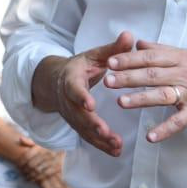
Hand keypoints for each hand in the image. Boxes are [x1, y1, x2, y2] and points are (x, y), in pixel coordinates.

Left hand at [13, 140, 59, 183]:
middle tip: (21, 173)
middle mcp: (46, 154)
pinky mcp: (56, 168)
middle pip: (32, 164)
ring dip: (30, 175)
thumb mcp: (38, 143)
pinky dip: (38, 178)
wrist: (62, 153)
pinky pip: (45, 174)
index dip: (21, 162)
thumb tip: (20, 138)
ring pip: (37, 171)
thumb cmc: (46, 149)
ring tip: (26, 177)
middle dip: (25, 170)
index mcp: (40, 147)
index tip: (18, 165)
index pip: (27, 156)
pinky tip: (33, 179)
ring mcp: (52, 161)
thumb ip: (29, 141)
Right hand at [38, 31, 136, 155]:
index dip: (81, 97)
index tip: (90, 104)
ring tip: (116, 145)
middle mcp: (69, 99)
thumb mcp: (94, 55)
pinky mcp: (78, 125)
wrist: (57, 81)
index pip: (74, 88)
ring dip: (99, 139)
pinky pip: (88, 137)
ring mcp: (72, 114)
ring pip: (84, 129)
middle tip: (105, 131)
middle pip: (78, 114)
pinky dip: (101, 145)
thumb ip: (113, 49)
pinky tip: (116, 151)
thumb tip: (129, 35)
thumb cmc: (81, 66)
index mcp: (71, 79)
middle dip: (92, 124)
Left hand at [107, 40, 186, 141]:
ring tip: (121, 102)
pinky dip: (165, 129)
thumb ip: (162, 50)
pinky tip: (150, 137)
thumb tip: (139, 43)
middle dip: (128, 77)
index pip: (150, 57)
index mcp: (179, 59)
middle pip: (152, 75)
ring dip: (141, 99)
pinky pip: (179, 122)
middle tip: (108, 80)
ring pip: (162, 95)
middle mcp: (183, 75)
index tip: (110, 61)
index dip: (129, 59)